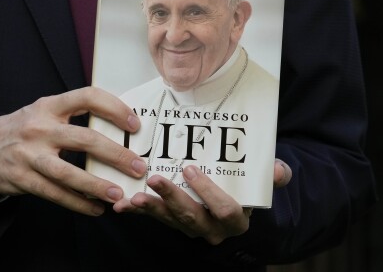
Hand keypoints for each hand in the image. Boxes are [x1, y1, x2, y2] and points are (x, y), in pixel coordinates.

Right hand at [0, 87, 146, 215]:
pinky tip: (95, 208)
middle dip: (116, 154)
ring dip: (97, 185)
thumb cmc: (24, 129)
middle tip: (138, 167)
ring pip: (68, 173)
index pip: (87, 97)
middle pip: (84, 139)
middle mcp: (40, 128)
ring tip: (118, 194)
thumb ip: (72, 115)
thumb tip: (117, 127)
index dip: (115, 108)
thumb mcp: (43, 112)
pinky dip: (78, 203)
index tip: (134, 124)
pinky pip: (55, 194)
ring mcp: (30, 155)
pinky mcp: (23, 179)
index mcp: (49, 106)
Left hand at [112, 159, 291, 243]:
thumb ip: (273, 177)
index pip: (225, 210)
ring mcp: (190, 227)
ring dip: (150, 208)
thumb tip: (277, 169)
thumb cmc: (246, 189)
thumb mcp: (262, 183)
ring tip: (133, 197)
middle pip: (191, 215)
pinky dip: (136, 211)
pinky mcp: (172, 221)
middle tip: (155, 179)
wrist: (233, 206)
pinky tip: (121, 204)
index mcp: (235, 220)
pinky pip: (153, 218)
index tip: (191, 170)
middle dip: (171, 198)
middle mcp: (212, 228)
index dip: (208, 191)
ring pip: (169, 219)